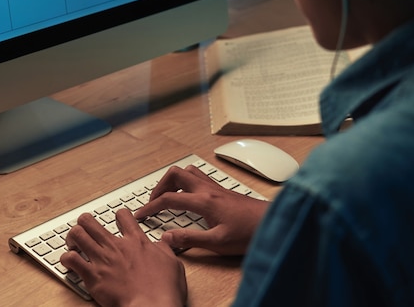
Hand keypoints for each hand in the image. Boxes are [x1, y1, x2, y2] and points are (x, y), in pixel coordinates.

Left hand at [60, 209, 186, 306]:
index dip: (118, 216)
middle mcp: (116, 246)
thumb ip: (166, 248)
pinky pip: (71, 259)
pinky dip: (67, 259)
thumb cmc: (163, 289)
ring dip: (72, 238)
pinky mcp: (92, 276)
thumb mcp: (173, 263)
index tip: (116, 221)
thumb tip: (165, 240)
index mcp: (136, 241)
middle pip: (90, 221)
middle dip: (84, 222)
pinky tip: (69, 262)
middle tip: (86, 229)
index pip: (122, 215)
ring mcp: (102, 259)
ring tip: (73, 243)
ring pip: (77, 235)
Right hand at [134, 165, 268, 254]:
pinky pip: (198, 176)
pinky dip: (186, 181)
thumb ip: (189, 238)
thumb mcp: (217, 242)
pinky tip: (189, 195)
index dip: (150, 207)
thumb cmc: (249, 233)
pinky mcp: (222, 190)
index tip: (141, 215)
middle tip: (154, 202)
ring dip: (173, 181)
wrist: (273, 223)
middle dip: (159, 187)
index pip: (168, 199)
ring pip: (187, 171)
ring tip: (167, 196)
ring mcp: (215, 187)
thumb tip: (166, 237)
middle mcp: (208, 189)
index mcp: (204, 201)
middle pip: (175, 174)